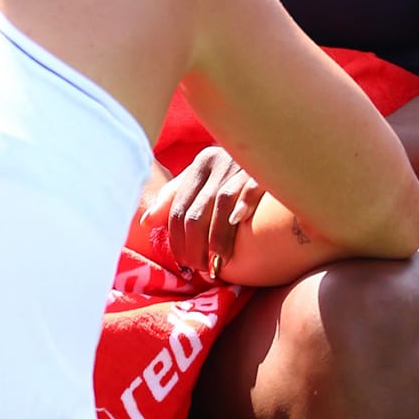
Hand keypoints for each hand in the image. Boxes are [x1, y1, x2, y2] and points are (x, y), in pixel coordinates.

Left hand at [143, 146, 262, 280]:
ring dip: (217, 240)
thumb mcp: (201, 181)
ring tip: (217, 265)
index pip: (179, 209)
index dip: (177, 240)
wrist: (273, 150)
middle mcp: (219, 161)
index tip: (183, 263)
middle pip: (197, 212)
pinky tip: (239, 224)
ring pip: (221, 205)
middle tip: (200, 269)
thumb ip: (173, 200)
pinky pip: (253, 187)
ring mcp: (243, 165)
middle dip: (195, 247)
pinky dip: (244, 205)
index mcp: (201, 164)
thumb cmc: (233, 174)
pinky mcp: (266, 170)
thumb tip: (145, 223)